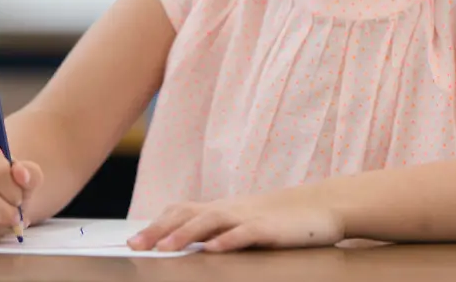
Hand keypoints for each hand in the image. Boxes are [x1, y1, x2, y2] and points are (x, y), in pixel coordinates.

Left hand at [129, 189, 344, 252]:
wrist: (322, 207)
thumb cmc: (280, 220)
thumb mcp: (244, 224)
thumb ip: (218, 231)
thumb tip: (185, 245)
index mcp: (222, 209)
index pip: (182, 211)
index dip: (156, 224)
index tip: (132, 241)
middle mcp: (231, 210)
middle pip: (189, 214)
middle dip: (159, 230)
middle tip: (136, 246)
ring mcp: (249, 217)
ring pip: (211, 221)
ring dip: (185, 234)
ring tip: (164, 249)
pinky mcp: (269, 229)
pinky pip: (245, 233)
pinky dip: (228, 240)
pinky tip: (214, 249)